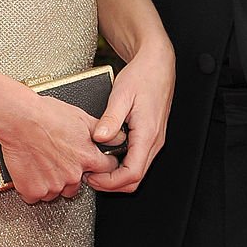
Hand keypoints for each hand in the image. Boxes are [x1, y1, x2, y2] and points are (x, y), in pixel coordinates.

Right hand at [0, 92, 119, 204]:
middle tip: (60, 158)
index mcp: (87, 158)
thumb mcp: (81, 117)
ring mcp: (52, 186)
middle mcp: (72, 175)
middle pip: (78, 185)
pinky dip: (34, 186)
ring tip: (44, 161)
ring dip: (53, 182)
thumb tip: (119, 136)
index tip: (95, 163)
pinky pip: (36, 195)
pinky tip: (32, 169)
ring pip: (57, 191)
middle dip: (72, 174)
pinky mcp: (32, 191)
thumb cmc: (46, 114)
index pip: (107, 169)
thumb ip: (102, 130)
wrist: (19, 118)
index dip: (101, 164)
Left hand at [86, 44, 174, 193]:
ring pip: (137, 171)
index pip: (132, 174)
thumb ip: (110, 118)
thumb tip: (99, 138)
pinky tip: (106, 155)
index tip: (92, 177)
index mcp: (148, 134)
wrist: (157, 63)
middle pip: (135, 179)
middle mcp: (154, 141)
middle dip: (111, 183)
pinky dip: (121, 164)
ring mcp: (154, 140)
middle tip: (89, 175)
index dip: (110, 182)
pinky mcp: (150, 136)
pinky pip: (137, 159)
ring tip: (95, 165)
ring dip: (115, 175)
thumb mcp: (122, 94)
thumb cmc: (142, 75)